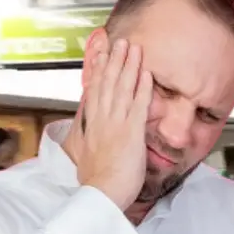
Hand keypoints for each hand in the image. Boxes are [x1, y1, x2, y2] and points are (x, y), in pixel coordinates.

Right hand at [74, 37, 152, 210]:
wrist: (101, 193)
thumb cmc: (97, 180)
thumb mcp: (86, 153)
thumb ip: (89, 138)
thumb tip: (88, 131)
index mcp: (92, 124)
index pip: (94, 90)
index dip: (98, 70)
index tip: (100, 54)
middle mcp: (103, 119)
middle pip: (108, 82)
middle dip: (114, 60)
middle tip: (119, 41)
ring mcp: (117, 123)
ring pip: (122, 88)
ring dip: (129, 66)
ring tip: (133, 48)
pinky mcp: (131, 132)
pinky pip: (139, 105)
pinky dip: (143, 88)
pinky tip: (147, 73)